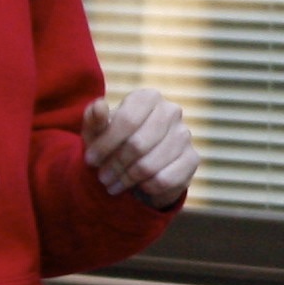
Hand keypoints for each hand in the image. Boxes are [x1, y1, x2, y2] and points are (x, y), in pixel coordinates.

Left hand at [84, 88, 197, 207]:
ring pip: (150, 165)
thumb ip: (94, 119)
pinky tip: (139, 186)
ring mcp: (185, 134)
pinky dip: (147, 187)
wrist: (138, 161)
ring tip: (115, 184)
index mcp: (148, 97)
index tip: (90, 160)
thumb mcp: (97, 131)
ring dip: (127, 179)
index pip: (127, 120)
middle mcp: (171, 111)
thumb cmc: (113, 141)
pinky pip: (166, 179)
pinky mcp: (193, 158)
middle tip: (103, 177)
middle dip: (115, 165)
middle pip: (138, 144)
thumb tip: (100, 106)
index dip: (105, 144)